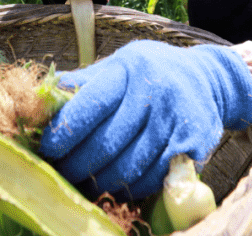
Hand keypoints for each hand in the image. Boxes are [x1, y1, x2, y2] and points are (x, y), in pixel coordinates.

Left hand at [38, 41, 251, 199]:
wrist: (209, 78)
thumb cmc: (151, 72)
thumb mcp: (119, 64)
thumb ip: (85, 81)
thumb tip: (41, 95)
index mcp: (130, 69)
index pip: (90, 104)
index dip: (65, 131)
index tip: (48, 150)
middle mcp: (155, 92)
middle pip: (107, 143)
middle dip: (78, 164)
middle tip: (63, 175)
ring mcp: (176, 119)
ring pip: (129, 166)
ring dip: (102, 182)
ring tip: (85, 184)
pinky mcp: (194, 145)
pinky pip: (154, 177)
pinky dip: (131, 187)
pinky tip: (117, 185)